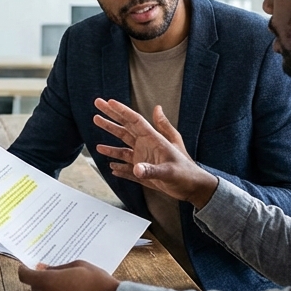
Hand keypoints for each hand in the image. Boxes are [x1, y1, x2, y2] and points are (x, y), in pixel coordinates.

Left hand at [17, 260, 117, 290]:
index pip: (25, 276)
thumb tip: (43, 269)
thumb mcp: (79, 266)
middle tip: (61, 279)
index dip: (24, 271)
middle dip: (44, 283)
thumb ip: (57, 268)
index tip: (25, 269)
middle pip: (36, 290)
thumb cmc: (98, 282)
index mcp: (48, 282)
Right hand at [92, 98, 219, 208]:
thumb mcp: (170, 169)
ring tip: (96, 145)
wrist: (193, 187)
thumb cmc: (186, 173)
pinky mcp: (144, 172)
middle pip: (124, 129)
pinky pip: (127, 169)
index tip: (109, 102)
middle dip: (110, 118)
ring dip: (110, 147)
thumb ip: (152, 169)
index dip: (122, 111)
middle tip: (98, 106)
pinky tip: (111, 168)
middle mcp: (146, 147)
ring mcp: (144, 159)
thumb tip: (137, 169)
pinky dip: (119, 168)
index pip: (135, 121)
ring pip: (122, 150)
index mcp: (154, 140)